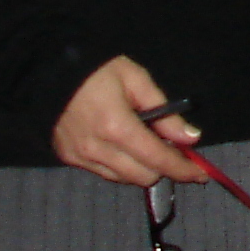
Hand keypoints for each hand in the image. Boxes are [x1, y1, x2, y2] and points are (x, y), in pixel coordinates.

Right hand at [52, 57, 205, 185]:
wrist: (48, 73)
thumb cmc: (97, 71)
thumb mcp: (136, 80)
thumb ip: (165, 111)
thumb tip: (190, 137)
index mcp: (117, 128)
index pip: (158, 159)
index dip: (183, 169)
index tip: (201, 173)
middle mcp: (98, 150)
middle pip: (143, 176)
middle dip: (164, 168)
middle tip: (175, 151)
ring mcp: (80, 158)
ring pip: (123, 179)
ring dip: (143, 168)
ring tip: (150, 146)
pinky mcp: (69, 159)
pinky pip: (104, 173)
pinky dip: (122, 166)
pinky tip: (127, 147)